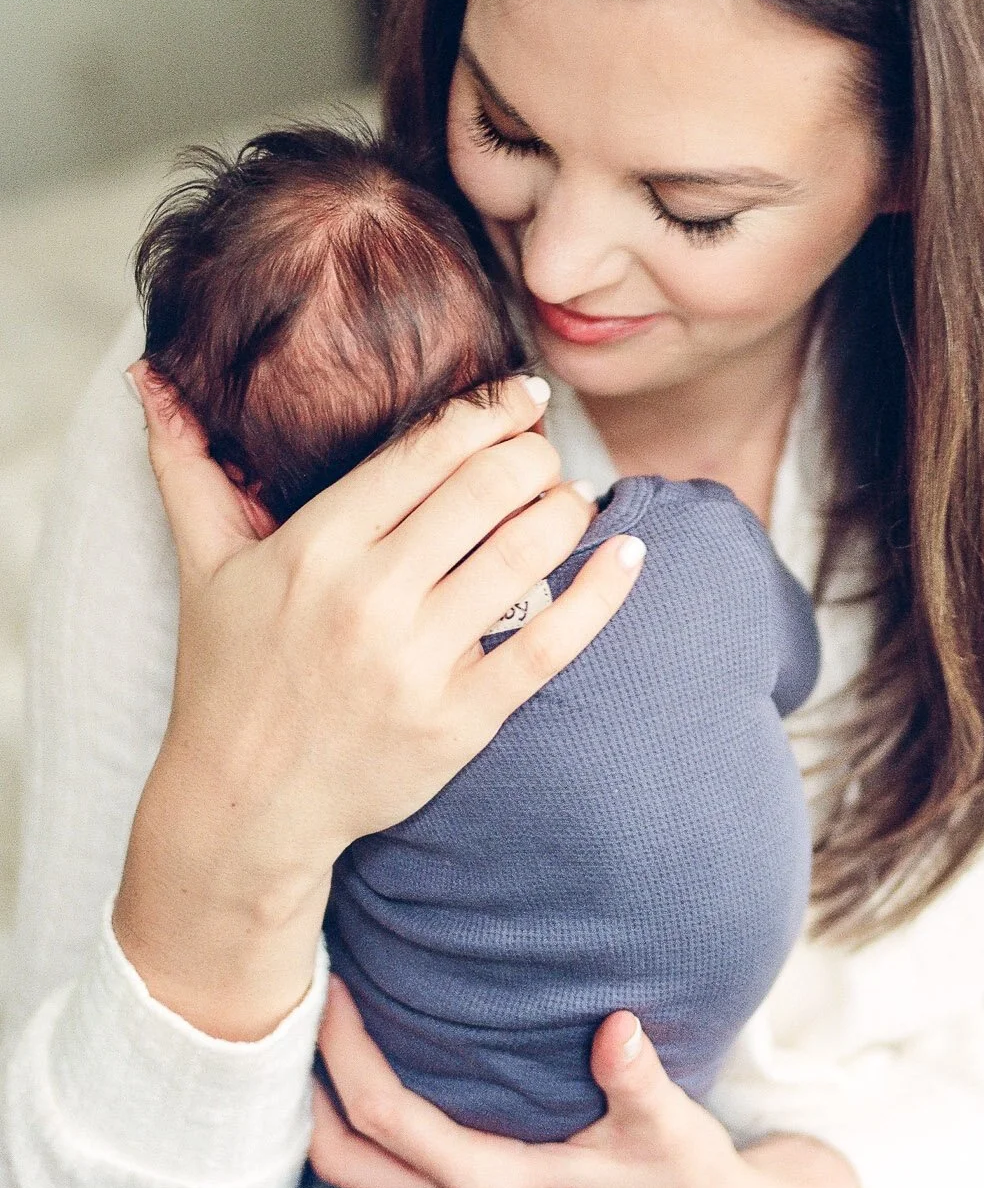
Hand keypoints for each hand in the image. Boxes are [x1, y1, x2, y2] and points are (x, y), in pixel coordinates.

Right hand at [114, 367, 643, 1040]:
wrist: (245, 810)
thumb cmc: (229, 676)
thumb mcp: (203, 568)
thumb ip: (186, 468)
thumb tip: (149, 378)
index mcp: (315, 548)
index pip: (426, 452)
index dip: (488, 412)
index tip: (521, 395)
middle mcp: (369, 599)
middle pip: (486, 490)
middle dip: (533, 453)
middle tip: (545, 447)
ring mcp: (418, 663)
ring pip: (525, 555)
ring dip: (567, 508)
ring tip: (573, 494)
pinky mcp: (460, 720)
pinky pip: (551, 644)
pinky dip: (601, 594)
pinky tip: (629, 552)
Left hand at [311, 976, 864, 1187]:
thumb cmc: (687, 1185)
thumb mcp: (670, 1128)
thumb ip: (637, 1077)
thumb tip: (617, 1025)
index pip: (384, 1118)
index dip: (345, 1051)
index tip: (332, 986)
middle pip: (341, 1161)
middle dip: (310, 1084)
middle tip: (306, 1005)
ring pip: (360, 1184)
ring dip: (334, 1115)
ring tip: (335, 1039)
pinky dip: (369, 1143)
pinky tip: (390, 1091)